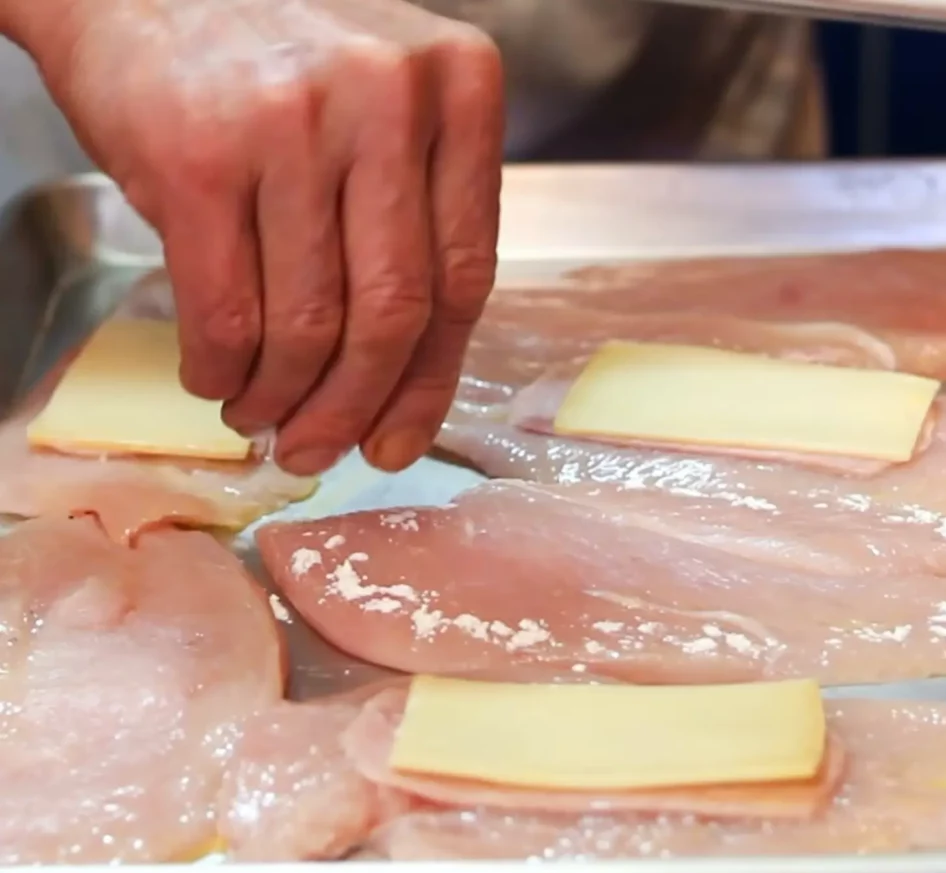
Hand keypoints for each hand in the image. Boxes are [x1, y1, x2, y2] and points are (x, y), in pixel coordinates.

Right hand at [31, 0, 503, 473]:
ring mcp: (291, 122)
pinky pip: (227, 315)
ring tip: (264, 417)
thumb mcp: (385, 117)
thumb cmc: (280, 67)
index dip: (428, 384)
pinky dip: (223, 373)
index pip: (464, 280)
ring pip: (307, 327)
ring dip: (283, 401)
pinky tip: (219, 382)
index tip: (397, 439)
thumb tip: (404, 395)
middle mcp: (388, 97)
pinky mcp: (198, 156)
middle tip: (320, 450)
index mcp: (460, 88)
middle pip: (392, 316)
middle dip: (354, 409)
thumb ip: (415, 229)